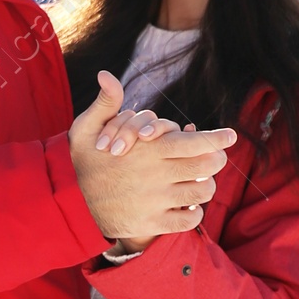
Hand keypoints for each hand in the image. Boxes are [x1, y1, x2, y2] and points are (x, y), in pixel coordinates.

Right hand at [70, 73, 234, 244]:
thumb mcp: (85, 128)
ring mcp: (156, 201)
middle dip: (215, 160)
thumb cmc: (80, 162)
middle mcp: (157, 175)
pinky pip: (190, 220)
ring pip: (202, 192)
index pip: (194, 142)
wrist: (68, 204)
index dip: (216, 138)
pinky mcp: (153, 224)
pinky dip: (194, 213)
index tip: (231, 135)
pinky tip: (187, 205)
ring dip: (205, 186)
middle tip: (214, 158)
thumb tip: (106, 74)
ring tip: (198, 181)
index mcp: (148, 150)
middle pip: (207, 166)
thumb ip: (105, 103)